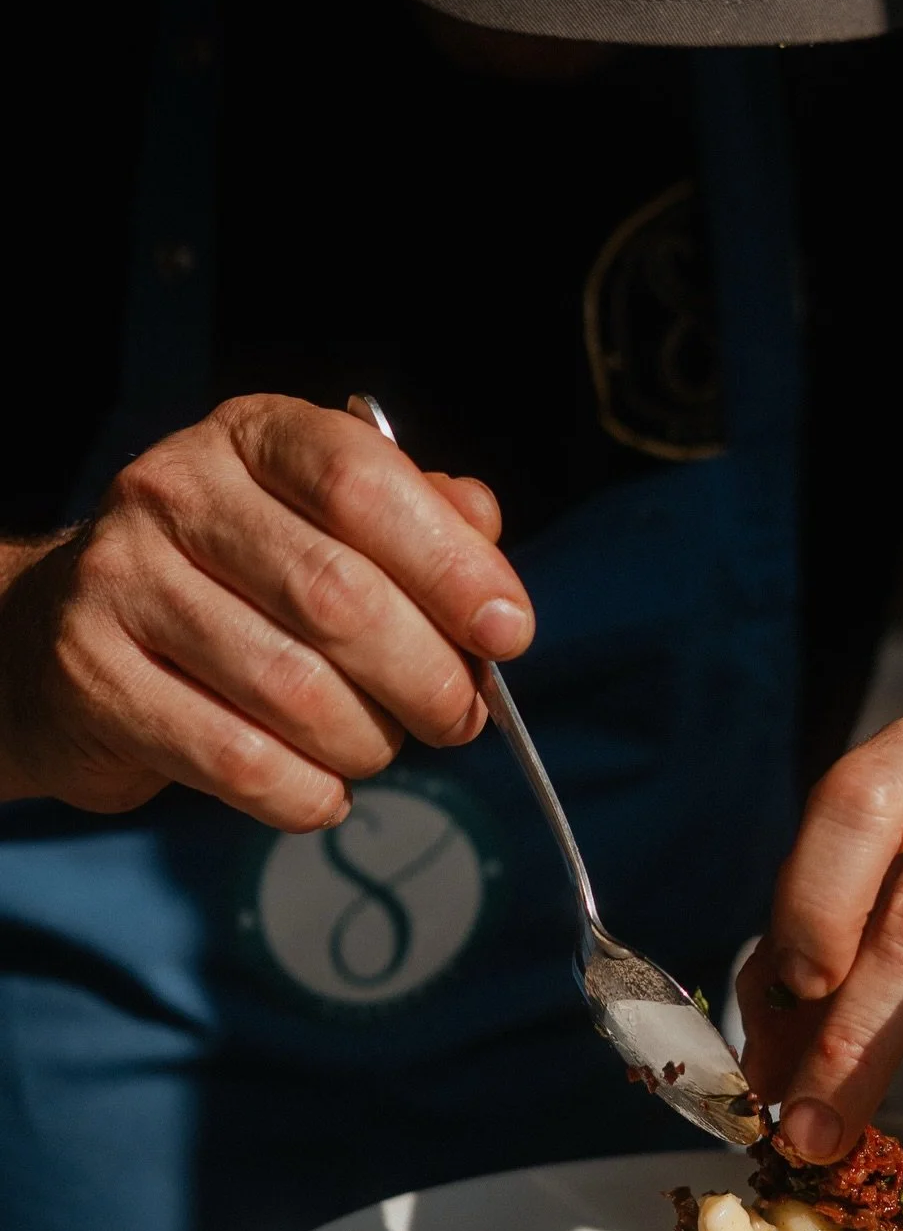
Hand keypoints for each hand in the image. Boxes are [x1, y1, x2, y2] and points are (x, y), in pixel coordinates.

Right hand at [0, 394, 530, 828]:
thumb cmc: (236, 583)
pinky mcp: (94, 676)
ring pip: (294, 691)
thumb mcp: (325, 525)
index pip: (362, 484)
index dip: (452, 566)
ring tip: (381, 749)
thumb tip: (485, 530)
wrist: (66, 637)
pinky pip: (237, 761)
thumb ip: (416, 520)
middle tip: (459, 716)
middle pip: (337, 596)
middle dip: (428, 677)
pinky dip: (307, 793)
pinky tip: (322, 789)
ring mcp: (122, 581)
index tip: (509, 632)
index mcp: (252, 437)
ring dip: (370, 743)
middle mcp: (175, 491)